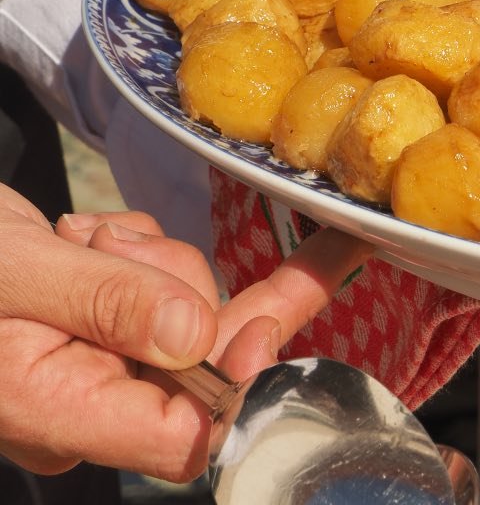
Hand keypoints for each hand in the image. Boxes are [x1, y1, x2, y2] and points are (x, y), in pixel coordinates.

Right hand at [0, 181, 373, 481]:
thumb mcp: (16, 271)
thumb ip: (106, 301)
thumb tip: (195, 335)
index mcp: (58, 412)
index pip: (180, 434)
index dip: (234, 382)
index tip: (263, 326)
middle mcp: (91, 405)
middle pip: (200, 361)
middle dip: (178, 284)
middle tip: (107, 241)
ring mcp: (104, 371)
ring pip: (191, 314)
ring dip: (153, 259)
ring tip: (78, 237)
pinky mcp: (113, 335)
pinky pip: (169, 293)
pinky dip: (144, 254)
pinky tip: (87, 238)